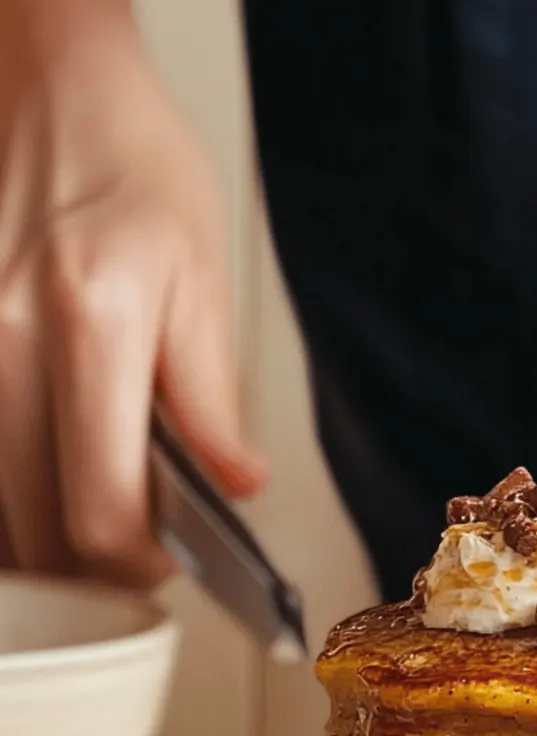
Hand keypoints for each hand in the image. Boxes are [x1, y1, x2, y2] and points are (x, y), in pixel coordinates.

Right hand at [0, 0, 266, 585]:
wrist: (55, 92)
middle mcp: (4, 338)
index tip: (167, 561)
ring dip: (43, 541)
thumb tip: (236, 489)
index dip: (138, 563)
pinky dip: (10, 496)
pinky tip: (46, 482)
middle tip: (139, 552)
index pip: (101, 508)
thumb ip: (212, 401)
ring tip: (95, 519)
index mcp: (91, 323)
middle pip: (35, 528)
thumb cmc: (135, 173)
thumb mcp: (203, 284)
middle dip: (93, 565)